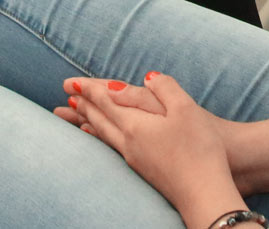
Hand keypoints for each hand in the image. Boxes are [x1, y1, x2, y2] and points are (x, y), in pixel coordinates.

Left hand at [58, 73, 242, 224]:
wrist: (204, 193)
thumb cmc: (199, 150)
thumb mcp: (186, 109)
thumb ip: (165, 88)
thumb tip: (148, 76)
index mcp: (136, 125)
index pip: (106, 102)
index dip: (88, 90)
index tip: (69, 82)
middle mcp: (129, 142)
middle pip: (99, 119)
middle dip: (82, 104)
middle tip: (64, 93)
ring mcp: (134, 158)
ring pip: (103, 134)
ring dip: (87, 120)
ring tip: (73, 113)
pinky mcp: (142, 170)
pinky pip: (112, 147)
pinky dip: (100, 136)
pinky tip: (98, 136)